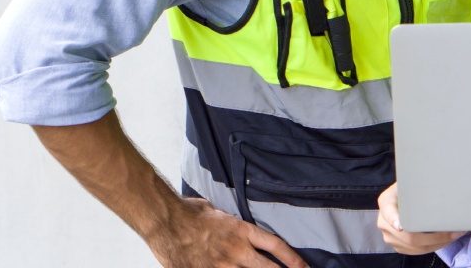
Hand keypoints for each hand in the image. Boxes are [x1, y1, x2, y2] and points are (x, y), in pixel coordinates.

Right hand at [148, 196, 307, 267]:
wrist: (165, 221)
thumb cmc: (188, 212)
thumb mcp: (216, 209)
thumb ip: (230, 221)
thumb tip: (234, 223)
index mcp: (242, 231)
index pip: (276, 245)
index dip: (293, 259)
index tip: (305, 267)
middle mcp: (237, 250)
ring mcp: (222, 266)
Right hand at [377, 183, 464, 254]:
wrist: (402, 195)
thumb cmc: (410, 186)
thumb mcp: (410, 181)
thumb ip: (419, 183)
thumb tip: (441, 180)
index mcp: (386, 203)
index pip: (389, 212)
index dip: (394, 220)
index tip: (401, 227)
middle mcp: (384, 222)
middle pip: (408, 236)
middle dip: (435, 237)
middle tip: (454, 232)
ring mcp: (389, 236)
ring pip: (415, 247)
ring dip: (438, 244)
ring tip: (454, 235)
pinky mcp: (398, 245)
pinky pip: (416, 252)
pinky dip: (433, 247)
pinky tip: (445, 240)